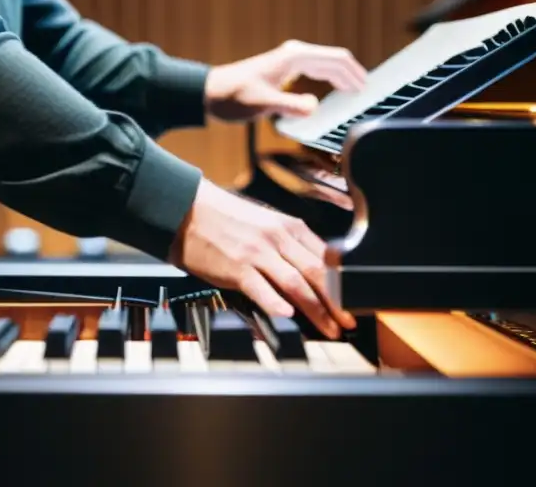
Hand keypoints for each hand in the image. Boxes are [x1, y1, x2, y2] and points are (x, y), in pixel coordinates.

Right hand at [169, 178, 355, 337]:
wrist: (184, 208)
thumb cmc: (221, 216)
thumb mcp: (263, 222)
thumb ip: (286, 244)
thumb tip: (308, 271)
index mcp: (287, 226)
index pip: (326, 257)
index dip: (342, 283)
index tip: (351, 301)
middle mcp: (276, 238)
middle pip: (317, 273)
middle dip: (337, 302)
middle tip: (348, 321)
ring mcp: (256, 252)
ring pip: (296, 284)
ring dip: (316, 309)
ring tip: (328, 328)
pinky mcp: (235, 266)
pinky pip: (260, 288)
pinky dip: (275, 302)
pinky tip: (287, 315)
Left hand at [204, 40, 366, 119]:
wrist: (208, 93)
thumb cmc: (232, 97)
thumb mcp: (261, 104)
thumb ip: (289, 106)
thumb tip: (314, 107)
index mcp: (294, 57)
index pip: (336, 60)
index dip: (356, 74)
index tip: (371, 89)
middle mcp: (294, 55)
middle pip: (335, 60)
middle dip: (354, 75)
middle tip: (371, 94)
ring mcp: (288, 61)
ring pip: (326, 65)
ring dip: (343, 78)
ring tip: (358, 93)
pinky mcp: (284, 71)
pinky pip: (316, 71)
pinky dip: (330, 80)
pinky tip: (333, 93)